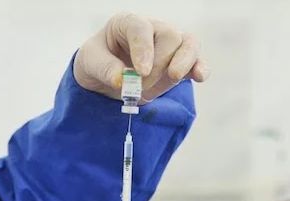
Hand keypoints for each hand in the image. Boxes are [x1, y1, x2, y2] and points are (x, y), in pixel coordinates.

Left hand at [73, 12, 207, 101]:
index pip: (141, 28)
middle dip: (158, 65)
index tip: (140, 72)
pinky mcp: (179, 63)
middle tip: (140, 87)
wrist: (104, 78)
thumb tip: (122, 80)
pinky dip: (200, 68)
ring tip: (174, 77)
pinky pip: (196, 61)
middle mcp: (153, 29)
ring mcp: (169, 45)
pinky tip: (199, 76)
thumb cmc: (96, 63)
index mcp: (127, 23)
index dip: (143, 49)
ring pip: (189, 43)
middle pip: (169, 36)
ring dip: (183, 62)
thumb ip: (104, 68)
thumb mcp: (89, 63)